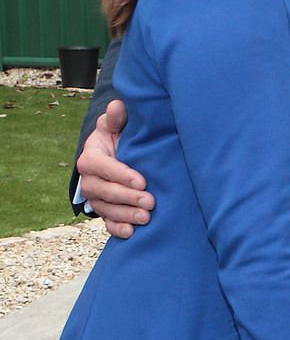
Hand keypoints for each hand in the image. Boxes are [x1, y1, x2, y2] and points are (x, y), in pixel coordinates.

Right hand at [77, 99, 154, 238]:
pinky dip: (118, 229)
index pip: (102, 168)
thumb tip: (117, 106)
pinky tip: (131, 233)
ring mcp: (96, 197)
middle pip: (104, 192)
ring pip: (106, 209)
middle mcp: (89, 180)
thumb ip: (117, 117)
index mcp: (91, 158)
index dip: (120, 175)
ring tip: (146, 217)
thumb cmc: (119, 136)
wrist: (118, 154)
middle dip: (127, 198)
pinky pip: (107, 223)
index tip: (142, 181)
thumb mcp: (116, 124)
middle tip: (150, 202)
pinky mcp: (104, 210)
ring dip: (126, 215)